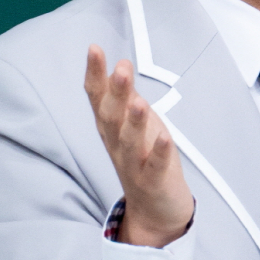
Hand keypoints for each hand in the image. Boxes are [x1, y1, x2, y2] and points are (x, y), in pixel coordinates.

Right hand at [84, 47, 193, 246]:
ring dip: (133, 122)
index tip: (94, 49)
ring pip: (129, 142)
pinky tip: (164, 137)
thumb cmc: (143, 159)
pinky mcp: (153, 182)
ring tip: (138, 102)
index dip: (95, 75)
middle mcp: (117, 145)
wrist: (154, 210)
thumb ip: (124, 98)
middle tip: (121, 69)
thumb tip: (118, 65)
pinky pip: (154, 167)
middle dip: (115, 93)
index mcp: (110, 128)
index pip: (98, 98)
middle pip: (111, 117)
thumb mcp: (131, 124)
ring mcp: (133, 164)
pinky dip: (159, 153)